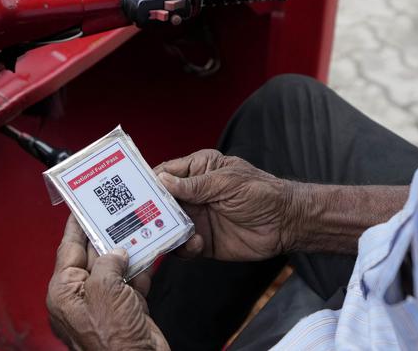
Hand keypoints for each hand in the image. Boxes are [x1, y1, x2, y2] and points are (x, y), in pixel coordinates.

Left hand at [46, 216, 167, 350]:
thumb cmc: (112, 341)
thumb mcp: (105, 290)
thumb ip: (107, 263)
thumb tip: (115, 252)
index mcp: (64, 292)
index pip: (68, 248)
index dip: (76, 224)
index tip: (82, 203)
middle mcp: (81, 297)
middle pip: (92, 255)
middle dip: (106, 233)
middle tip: (116, 210)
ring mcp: (104, 304)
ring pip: (114, 267)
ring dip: (128, 248)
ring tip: (137, 225)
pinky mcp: (125, 310)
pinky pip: (131, 281)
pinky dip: (141, 266)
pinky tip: (150, 250)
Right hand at [155, 149, 298, 261]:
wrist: (286, 223)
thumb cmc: (261, 192)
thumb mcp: (227, 182)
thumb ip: (194, 185)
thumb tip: (161, 181)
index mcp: (198, 170)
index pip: (165, 172)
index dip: (148, 180)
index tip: (132, 189)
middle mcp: (193, 194)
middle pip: (160, 201)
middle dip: (150, 209)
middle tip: (141, 216)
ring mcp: (196, 218)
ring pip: (166, 225)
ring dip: (165, 230)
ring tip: (170, 233)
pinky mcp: (202, 241)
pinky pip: (182, 247)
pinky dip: (183, 247)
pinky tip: (196, 243)